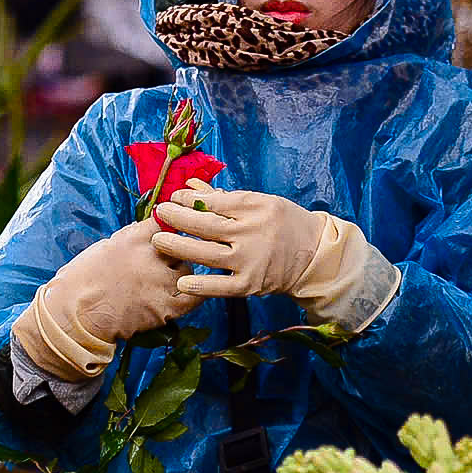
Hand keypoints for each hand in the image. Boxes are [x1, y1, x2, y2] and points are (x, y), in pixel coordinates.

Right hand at [15, 219, 199, 379]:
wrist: (74, 316)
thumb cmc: (80, 282)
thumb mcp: (103, 248)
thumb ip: (129, 240)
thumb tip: (144, 234)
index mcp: (133, 238)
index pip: (164, 220)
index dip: (167, 226)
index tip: (166, 232)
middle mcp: (151, 255)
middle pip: (179, 244)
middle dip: (175, 249)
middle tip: (169, 258)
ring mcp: (161, 281)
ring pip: (187, 268)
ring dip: (182, 272)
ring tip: (170, 281)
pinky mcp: (166, 307)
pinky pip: (193, 296)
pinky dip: (192, 295)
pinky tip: (186, 296)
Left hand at [153, 188, 401, 330]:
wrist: (313, 255)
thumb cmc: (283, 223)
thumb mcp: (260, 203)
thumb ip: (224, 197)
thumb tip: (191, 186)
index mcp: (255, 207)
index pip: (214, 201)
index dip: (189, 199)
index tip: (173, 197)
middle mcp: (252, 232)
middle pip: (206, 225)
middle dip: (177, 218)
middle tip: (158, 214)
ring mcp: (250, 260)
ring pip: (207, 254)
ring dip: (178, 247)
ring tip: (158, 241)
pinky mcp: (250, 284)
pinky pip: (220, 286)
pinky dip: (201, 285)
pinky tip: (181, 281)